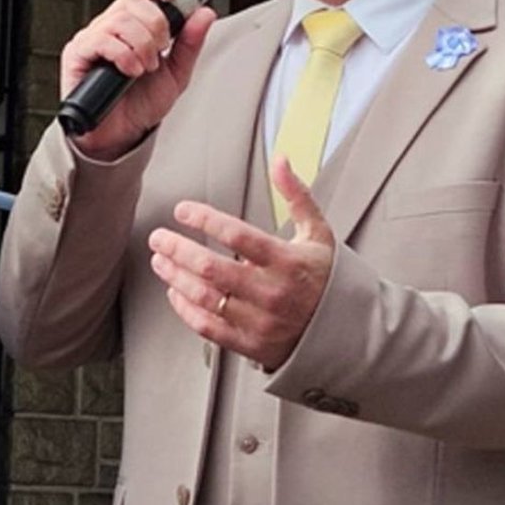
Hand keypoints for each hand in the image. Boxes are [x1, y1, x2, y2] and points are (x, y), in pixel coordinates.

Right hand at [60, 0, 216, 160]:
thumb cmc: (142, 103)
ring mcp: (94, 37)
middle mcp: (113, 24)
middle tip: (160, 52)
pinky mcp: (78, 52)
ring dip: (142, 46)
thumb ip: (190, 44)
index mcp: (135, 22)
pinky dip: (124, 55)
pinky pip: (103, 40)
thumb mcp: (176, 73)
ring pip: (121, 20)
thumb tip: (204, 13)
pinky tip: (130, 71)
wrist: (121, 134)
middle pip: (136, 1)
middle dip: (157, 27)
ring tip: (144, 68)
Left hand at [149, 155, 335, 369]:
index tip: (182, 210)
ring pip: (204, 297)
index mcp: (287, 261)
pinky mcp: (251, 344)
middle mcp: (272, 292)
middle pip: (211, 268)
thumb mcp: (318, 232)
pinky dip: (185, 309)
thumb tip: (281, 160)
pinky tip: (175, 292)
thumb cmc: (326, 277)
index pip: (237, 235)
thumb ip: (297, 195)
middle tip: (158, 237)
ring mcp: (260, 321)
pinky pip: (208, 327)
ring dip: (175, 276)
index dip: (204, 220)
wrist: (346, 332)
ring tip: (160, 261)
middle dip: (178, 249)